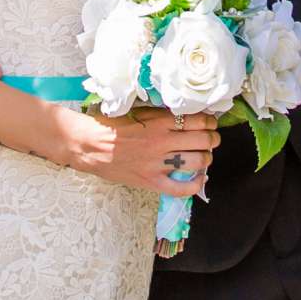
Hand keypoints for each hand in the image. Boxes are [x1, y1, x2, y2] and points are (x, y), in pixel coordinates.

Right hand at [56, 106, 220, 198]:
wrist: (88, 145)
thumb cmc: (109, 125)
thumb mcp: (136, 111)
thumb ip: (159, 114)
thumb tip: (182, 113)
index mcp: (158, 122)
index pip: (197, 120)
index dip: (210, 121)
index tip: (211, 122)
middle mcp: (161, 142)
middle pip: (202, 141)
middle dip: (213, 139)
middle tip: (212, 138)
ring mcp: (156, 163)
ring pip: (196, 162)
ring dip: (206, 158)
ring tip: (205, 156)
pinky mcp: (150, 181)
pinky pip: (179, 188)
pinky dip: (194, 185)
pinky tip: (199, 179)